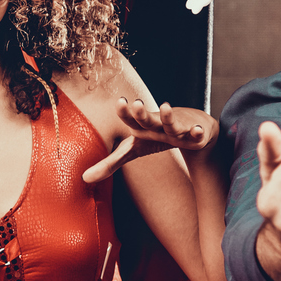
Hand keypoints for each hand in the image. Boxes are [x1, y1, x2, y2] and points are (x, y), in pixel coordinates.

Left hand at [82, 99, 217, 183]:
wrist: (191, 128)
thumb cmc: (156, 136)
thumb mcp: (133, 150)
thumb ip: (110, 163)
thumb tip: (84, 179)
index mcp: (141, 127)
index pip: (130, 119)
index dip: (125, 112)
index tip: (120, 102)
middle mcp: (157, 124)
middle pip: (148, 119)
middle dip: (142, 112)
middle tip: (135, 103)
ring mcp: (177, 128)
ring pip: (172, 122)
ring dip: (168, 116)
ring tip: (164, 106)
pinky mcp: (194, 135)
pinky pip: (196, 134)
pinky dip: (196, 132)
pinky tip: (197, 131)